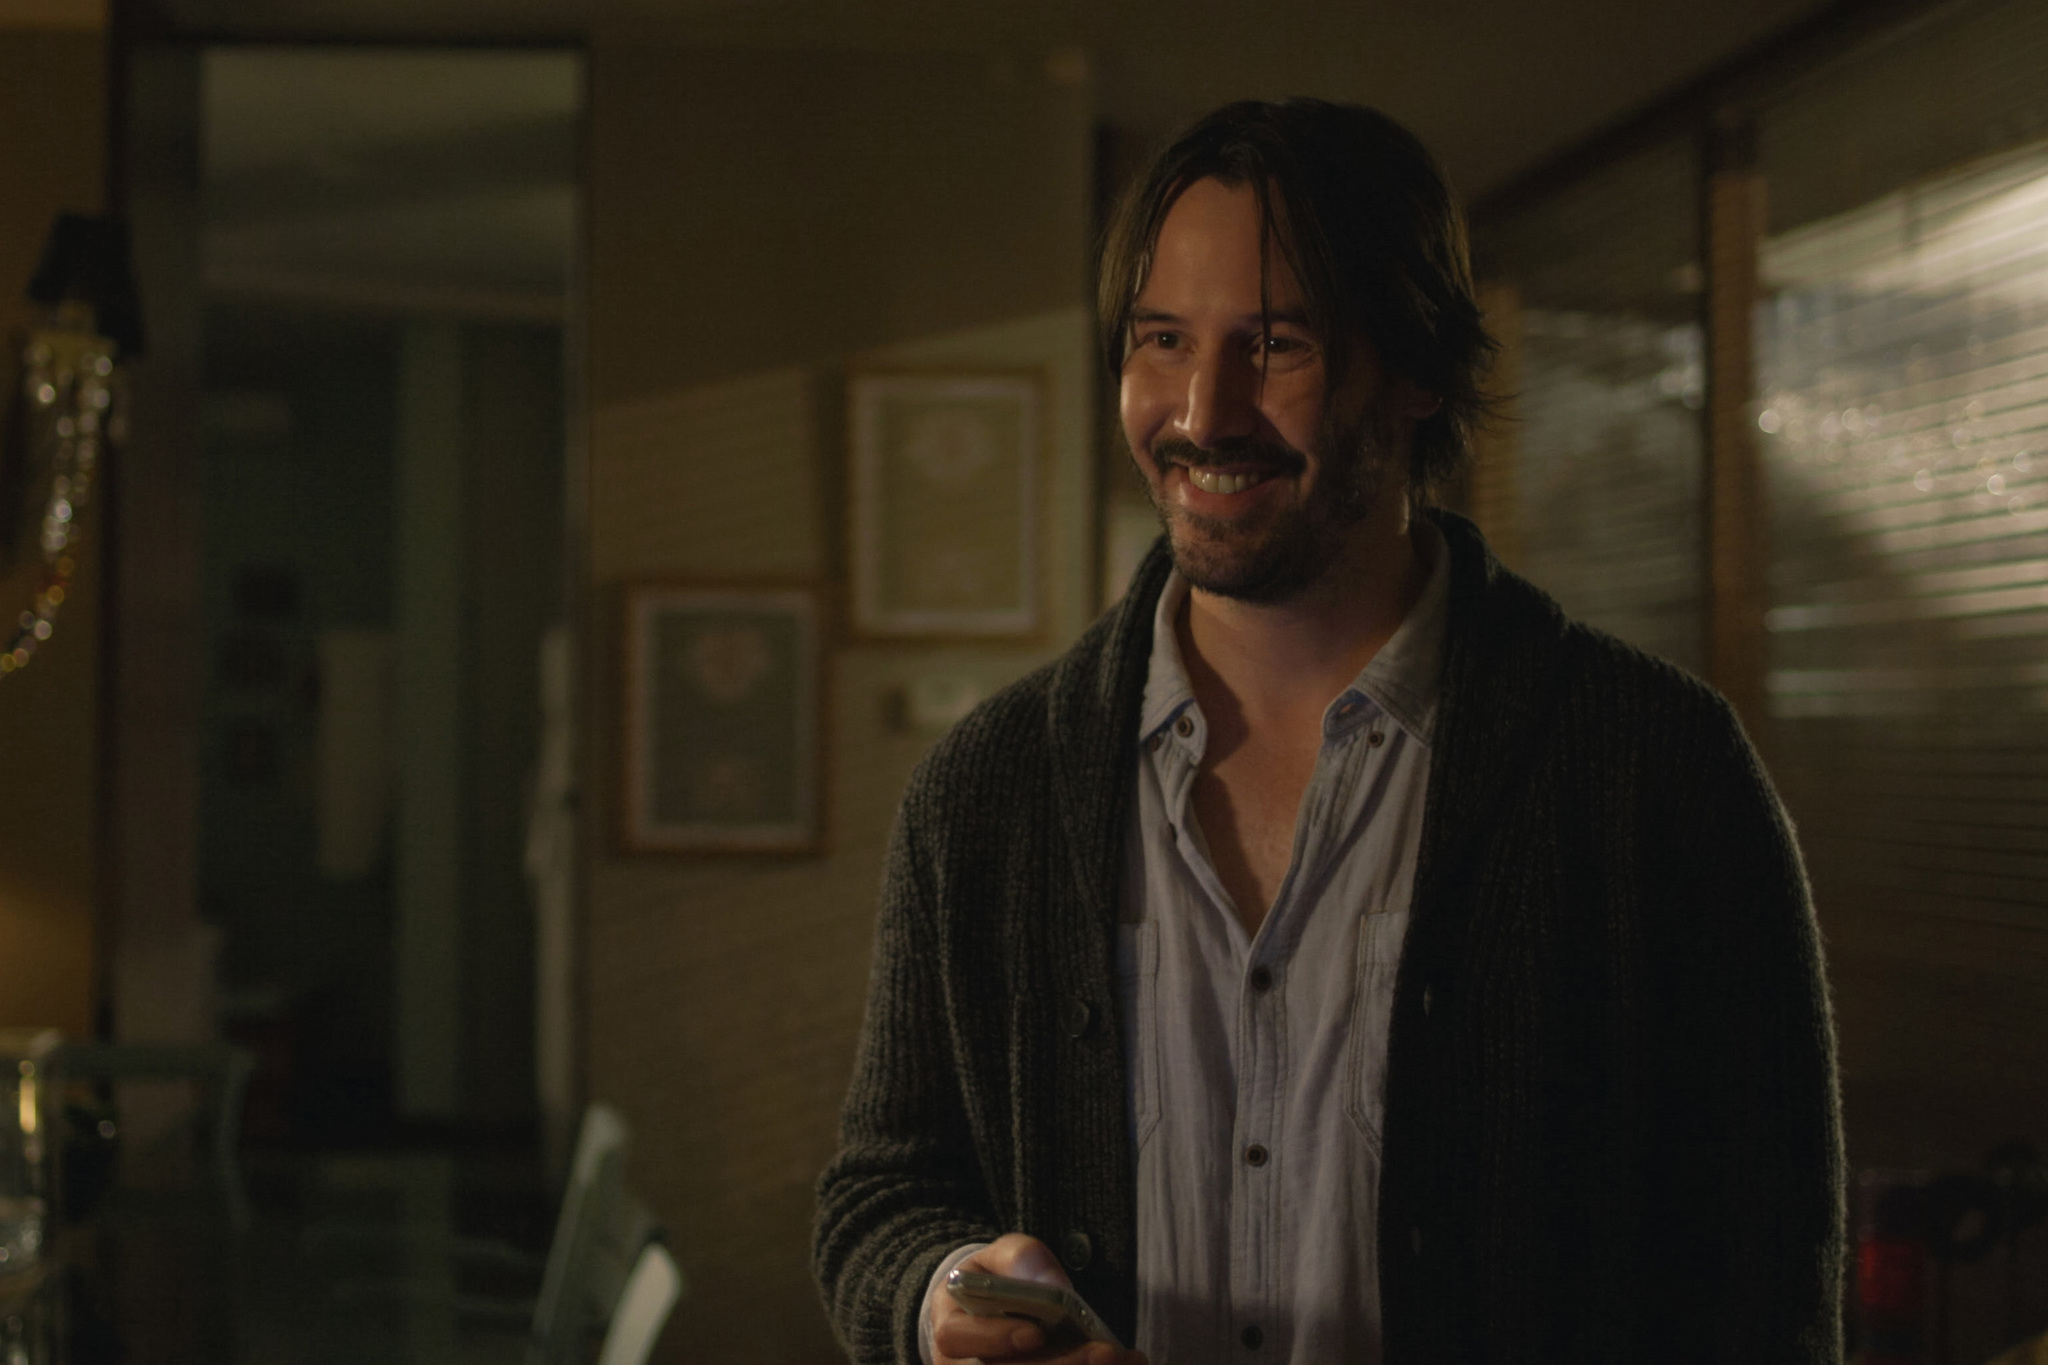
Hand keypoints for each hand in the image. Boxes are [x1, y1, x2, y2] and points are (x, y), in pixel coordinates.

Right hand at [929, 1233, 1147, 1364]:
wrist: (992, 1308)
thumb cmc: (995, 1279)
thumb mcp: (1004, 1255)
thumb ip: (1022, 1259)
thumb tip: (1052, 1283)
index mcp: (949, 1324)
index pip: (957, 1338)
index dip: (996, 1339)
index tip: (1036, 1333)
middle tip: (1105, 1353)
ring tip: (1124, 1360)